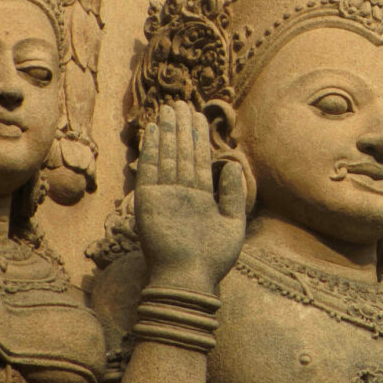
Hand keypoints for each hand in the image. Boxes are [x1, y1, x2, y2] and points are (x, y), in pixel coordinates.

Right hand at [135, 101, 244, 292]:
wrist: (189, 280)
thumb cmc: (214, 257)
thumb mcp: (233, 222)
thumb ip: (233, 193)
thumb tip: (234, 164)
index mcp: (201, 196)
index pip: (198, 159)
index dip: (197, 137)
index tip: (197, 114)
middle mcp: (181, 192)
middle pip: (181, 152)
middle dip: (181, 127)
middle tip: (180, 103)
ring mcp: (164, 195)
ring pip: (167, 156)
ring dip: (166, 132)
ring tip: (168, 109)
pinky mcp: (148, 200)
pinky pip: (149, 169)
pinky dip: (150, 149)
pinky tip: (152, 130)